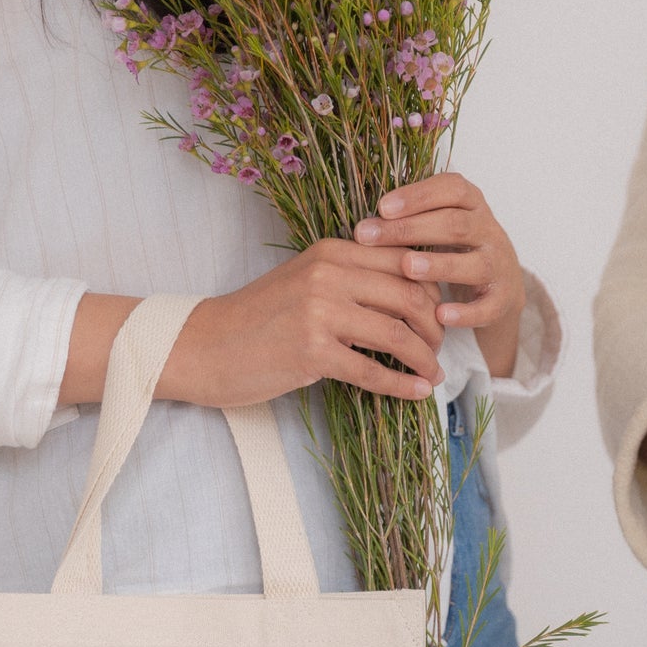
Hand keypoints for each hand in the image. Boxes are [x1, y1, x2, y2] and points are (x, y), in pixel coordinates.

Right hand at [60, 243, 446, 409]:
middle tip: (439, 349)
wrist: (206, 346)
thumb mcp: (304, 284)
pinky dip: (401, 385)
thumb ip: (347, 281)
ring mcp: (320, 311)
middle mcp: (328, 274)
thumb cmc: (257, 321)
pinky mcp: (312, 351)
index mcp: (331, 251)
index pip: (402, 262)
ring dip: (424, 358)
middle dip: (434, 326)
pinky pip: (372, 370)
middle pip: (408, 294)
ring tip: (433, 373)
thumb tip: (400, 296)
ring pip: (397, 332)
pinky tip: (416, 394)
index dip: (430, 291)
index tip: (438, 316)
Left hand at [355, 173, 526, 377]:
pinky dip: (465, 312)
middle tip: (372, 237)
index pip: (449, 189)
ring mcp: (498, 264)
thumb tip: (363, 226)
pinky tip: (440, 315)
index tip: (381, 207)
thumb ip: (410, 218)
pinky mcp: (503, 298)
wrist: (500, 282)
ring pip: (474, 263)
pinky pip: (487, 306)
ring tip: (407, 268)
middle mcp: (488, 229)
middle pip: (454, 225)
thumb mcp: (438, 222)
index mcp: (471, 203)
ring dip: (440, 264)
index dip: (417, 196)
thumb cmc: (455, 247)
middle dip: (411, 230)